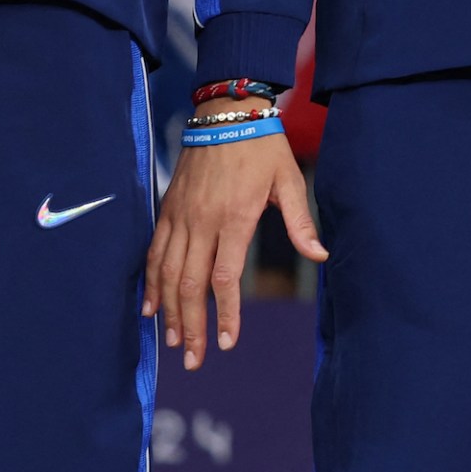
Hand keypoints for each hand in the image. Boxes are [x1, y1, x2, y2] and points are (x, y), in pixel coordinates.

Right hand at [143, 100, 326, 369]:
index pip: (224, 278)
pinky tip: (149, 306)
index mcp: (235, 218)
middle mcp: (202, 222)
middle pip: (191, 285)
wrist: (226, 111)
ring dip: (168, 311)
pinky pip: (154, 252)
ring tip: (172, 341)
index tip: (225, 343)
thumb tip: (321, 256)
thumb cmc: (264, 146)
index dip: (224, 314)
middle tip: (193, 359)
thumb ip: (300, 222)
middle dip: (190, 326)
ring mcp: (180, 216)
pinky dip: (150, 282)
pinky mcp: (167, 209)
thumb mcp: (290, 180)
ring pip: (167, 273)